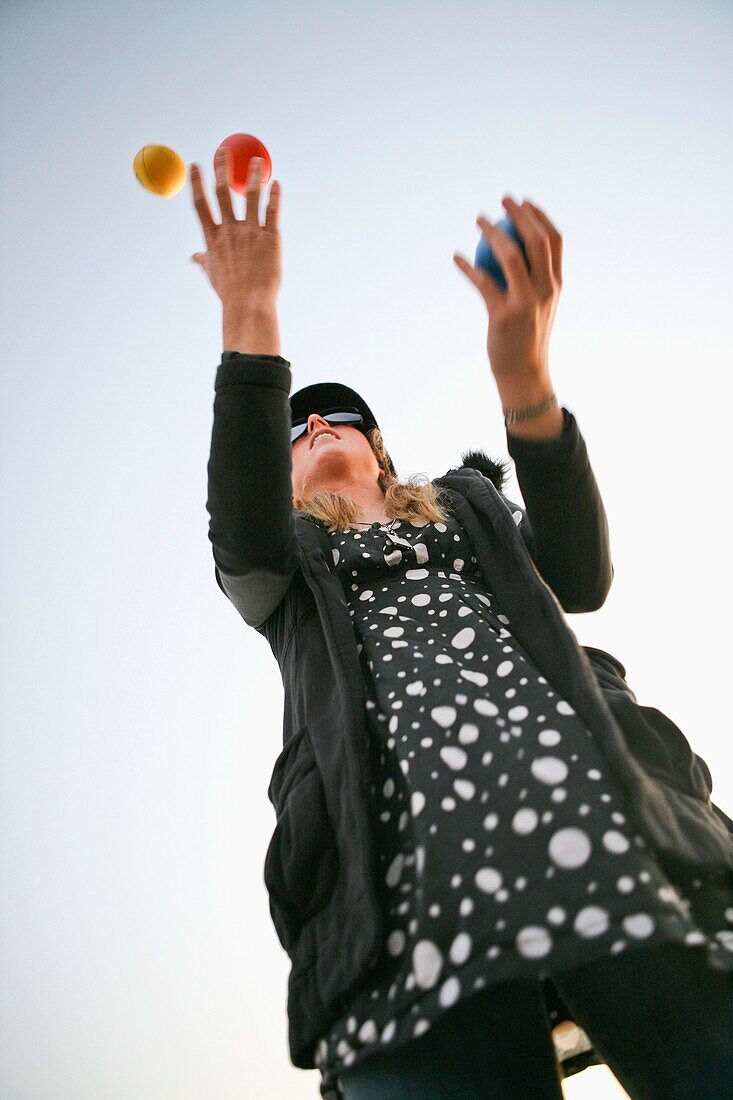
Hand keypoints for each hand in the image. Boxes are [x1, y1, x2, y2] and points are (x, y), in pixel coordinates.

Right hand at [189, 150, 281, 311]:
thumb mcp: (213, 275)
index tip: (194, 165)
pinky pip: (273, 211)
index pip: (200, 204)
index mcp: (213, 238)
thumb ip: (204, 260)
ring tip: (256, 161)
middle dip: (221, 169)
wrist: (248, 305)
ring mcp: (250, 233)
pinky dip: (275, 196)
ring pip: (251, 196)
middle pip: (223, 193)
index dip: (196, 183)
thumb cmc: (230, 294)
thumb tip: (194, 257)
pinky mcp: (271, 238)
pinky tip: (277, 184)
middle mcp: (230, 231)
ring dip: (253, 176)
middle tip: (222, 151)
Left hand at [454, 196, 562, 384]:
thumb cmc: (527, 338)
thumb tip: (514, 251)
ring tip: (478, 220)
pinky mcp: (503, 316)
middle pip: (536, 240)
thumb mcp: (538, 306)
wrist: (524, 374)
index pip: (555, 240)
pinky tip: (456, 257)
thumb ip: (533, 281)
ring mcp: (526, 303)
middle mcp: (545, 290)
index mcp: (556, 285)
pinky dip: (467, 267)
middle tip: (501, 200)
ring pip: (511, 256)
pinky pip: (482, 283)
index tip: (524, 202)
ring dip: (492, 233)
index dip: (540, 216)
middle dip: (519, 214)